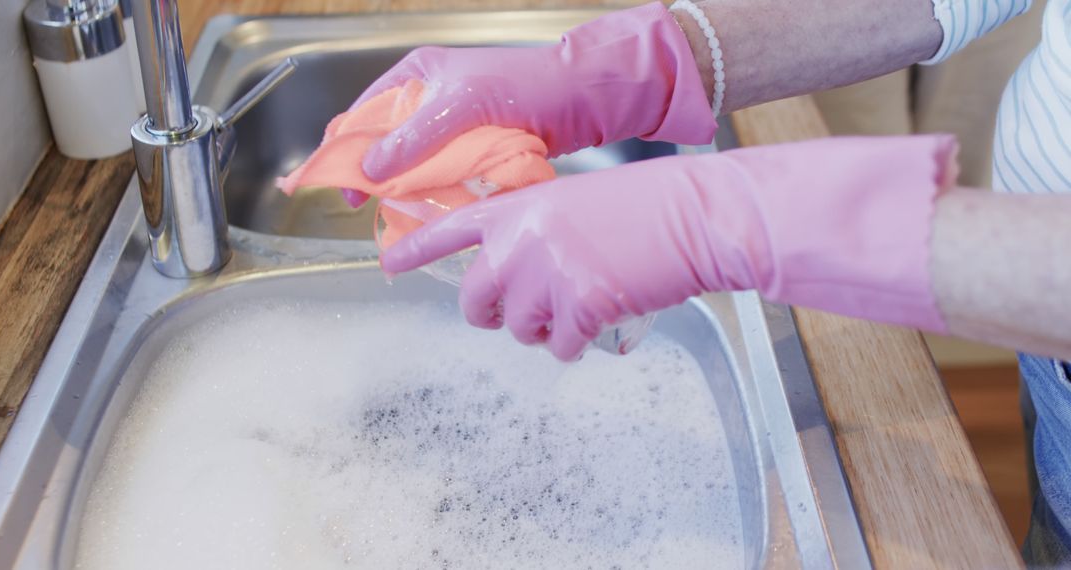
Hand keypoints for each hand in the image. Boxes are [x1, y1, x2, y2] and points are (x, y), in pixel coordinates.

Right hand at [355, 2, 716, 182]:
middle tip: (364, 209)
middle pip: (382, 144)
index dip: (343, 150)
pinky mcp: (472, 150)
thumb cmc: (524, 86)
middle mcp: (426, 99)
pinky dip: (431, 195)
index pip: (361, 113)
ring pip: (411, 165)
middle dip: (371, 176)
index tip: (336, 185)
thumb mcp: (462, 105)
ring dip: (401, 190)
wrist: (580, 99)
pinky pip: (440, 177)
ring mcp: (449, 127)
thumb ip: (415, 137)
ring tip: (392, 217)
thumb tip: (371, 169)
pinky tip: (425, 215)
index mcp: (415, 76)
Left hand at [382, 136, 957, 359]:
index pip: (447, 229)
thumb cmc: (642, 206)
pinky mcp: (580, 304)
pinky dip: (578, 344)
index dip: (414, 250)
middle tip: (523, 316)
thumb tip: (511, 276)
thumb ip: (532, 232)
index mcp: (516, 208)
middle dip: (494, 317)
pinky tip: (599, 322)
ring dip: (544, 330)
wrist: (693, 214)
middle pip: (475, 302)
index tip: (388, 266)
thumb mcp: (572, 202)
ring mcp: (548, 273)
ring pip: (519, 330)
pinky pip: (561, 347)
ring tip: (579, 307)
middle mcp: (521, 240)